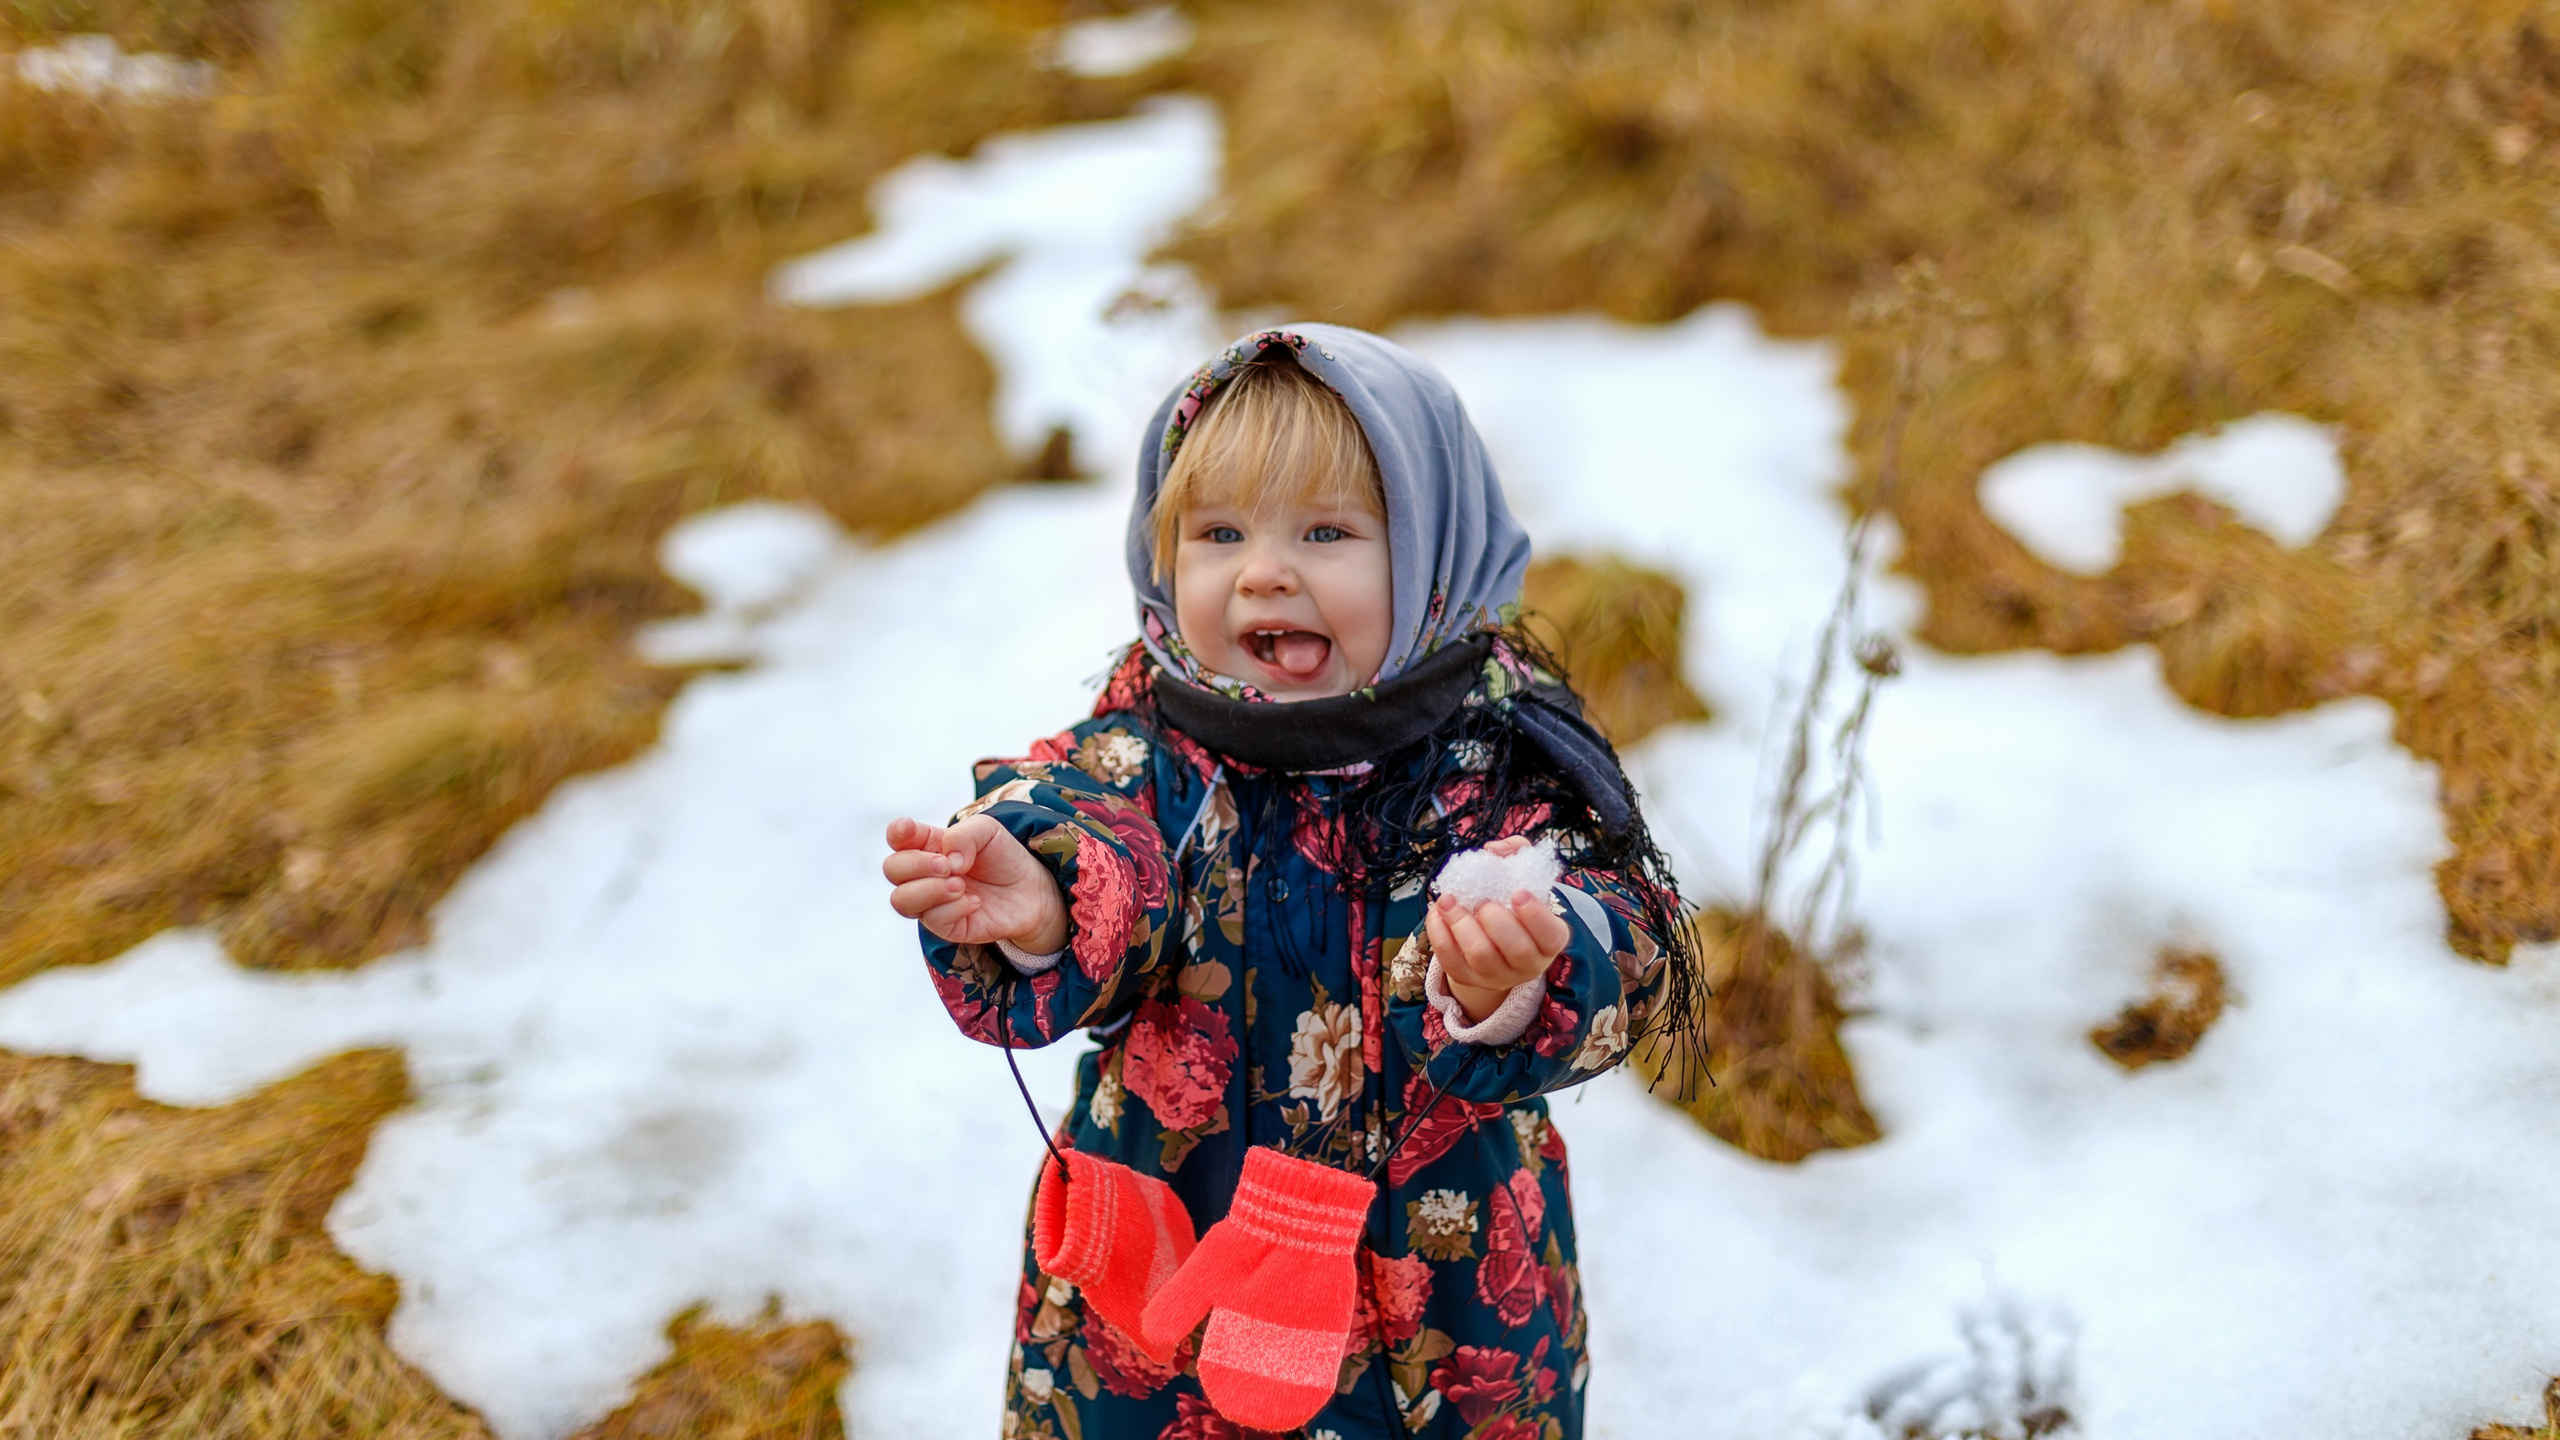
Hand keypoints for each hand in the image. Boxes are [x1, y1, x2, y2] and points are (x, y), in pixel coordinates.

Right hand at [883, 815, 1069, 952]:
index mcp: (928, 845)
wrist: (1030, 890)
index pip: (897, 838)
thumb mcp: (989, 831)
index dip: (897, 833)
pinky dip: (954, 908)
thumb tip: (947, 860)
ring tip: (960, 885)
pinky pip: (933, 920)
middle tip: (947, 865)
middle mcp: (923, 874)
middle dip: (916, 865)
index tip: (909, 830)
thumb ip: (964, 835)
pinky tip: (975, 902)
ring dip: (929, 890)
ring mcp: (931, 901)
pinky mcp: (946, 926)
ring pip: (901, 900)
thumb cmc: (1004, 857)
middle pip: (892, 869)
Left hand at [1423, 836, 1571, 1021]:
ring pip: (1480, 956)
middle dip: (1496, 922)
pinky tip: (1436, 913)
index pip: (1551, 935)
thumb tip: (1494, 850)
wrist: (1495, 940)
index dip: (1536, 916)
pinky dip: (1440, 935)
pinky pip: (1452, 962)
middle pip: (1515, 949)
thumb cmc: (1513, 903)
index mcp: (1550, 939)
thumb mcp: (1523, 877)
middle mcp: (1528, 963)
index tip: (1518, 892)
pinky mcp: (1469, 978)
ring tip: (1447, 900)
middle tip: (1482, 901)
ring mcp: (1497, 975)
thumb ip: (1516, 854)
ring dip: (1460, 924)